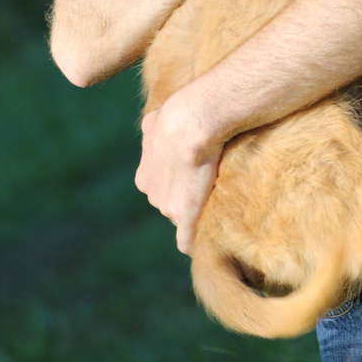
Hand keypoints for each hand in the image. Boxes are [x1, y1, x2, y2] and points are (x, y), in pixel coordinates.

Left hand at [134, 96, 221, 254]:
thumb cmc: (179, 115)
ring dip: (197, 210)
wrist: (192, 120)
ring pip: (183, 217)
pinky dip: (194, 242)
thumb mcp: (153, 121)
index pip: (163, 190)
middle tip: (208, 184)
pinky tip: (204, 246)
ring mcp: (167, 207)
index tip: (193, 176)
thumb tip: (151, 126)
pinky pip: (187, 240)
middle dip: (187, 198)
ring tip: (217, 195)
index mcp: (144, 178)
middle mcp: (152, 195)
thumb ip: (152, 131)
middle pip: (172, 205)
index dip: (179, 184)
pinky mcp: (184, 216)